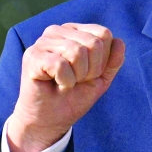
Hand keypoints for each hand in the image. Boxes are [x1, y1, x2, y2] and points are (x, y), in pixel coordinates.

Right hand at [6, 23, 124, 151]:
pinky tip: (56, 84)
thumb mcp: (100, 79)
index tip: (88, 74)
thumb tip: (119, 42)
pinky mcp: (32, 56)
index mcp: (75, 31)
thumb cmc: (73, 97)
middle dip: (91, 70)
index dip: (103, 61)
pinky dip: (65, 81)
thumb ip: (113, 61)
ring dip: (77, 77)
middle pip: (93, 43)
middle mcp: (58, 31)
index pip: (103, 34)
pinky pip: (60, 64)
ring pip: (77, 52)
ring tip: (65, 83)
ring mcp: (43, 41)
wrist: (51, 120)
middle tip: (76, 81)